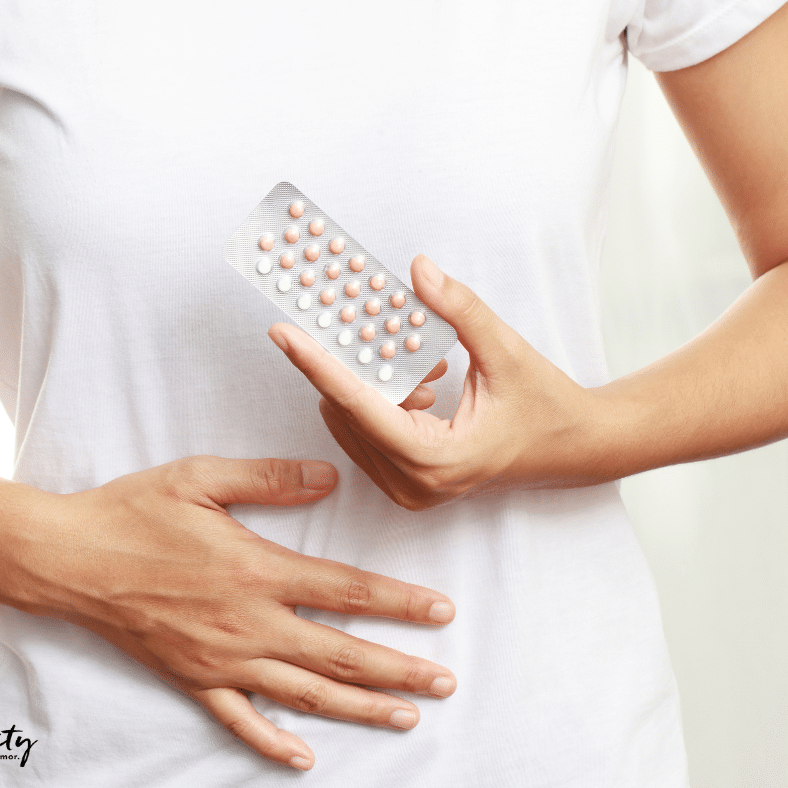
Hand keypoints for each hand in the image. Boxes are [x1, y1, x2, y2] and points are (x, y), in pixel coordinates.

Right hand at [29, 456, 456, 770]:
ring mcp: (220, 660)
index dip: (399, 604)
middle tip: (445, 681)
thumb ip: (269, 479)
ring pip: (305, 695)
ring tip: (406, 718)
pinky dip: (274, 744)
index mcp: (255, 570)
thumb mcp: (201, 477)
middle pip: (339, 655)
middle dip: (398, 670)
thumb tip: (329, 479)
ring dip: (359, 709)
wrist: (67, 559)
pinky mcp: (192, 680)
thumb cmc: (133, 512)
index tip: (442, 615)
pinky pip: (240, 722)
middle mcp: (247, 624)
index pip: (346, 591)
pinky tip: (306, 759)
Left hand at [268, 255, 606, 509]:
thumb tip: (418, 270)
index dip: (317, 366)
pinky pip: (367, 435)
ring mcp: (410, 490)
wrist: (575, 449)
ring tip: (431, 372)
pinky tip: (424, 389)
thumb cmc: (547, 406)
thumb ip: (460, 309)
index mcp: (437, 459)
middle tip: (368, 326)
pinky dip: (378, 403)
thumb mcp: (508, 352)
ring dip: (368, 386)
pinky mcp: (409, 485)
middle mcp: (415, 483)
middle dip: (352, 367)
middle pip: (346, 415)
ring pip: (352, 426)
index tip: (283, 334)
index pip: (358, 406)